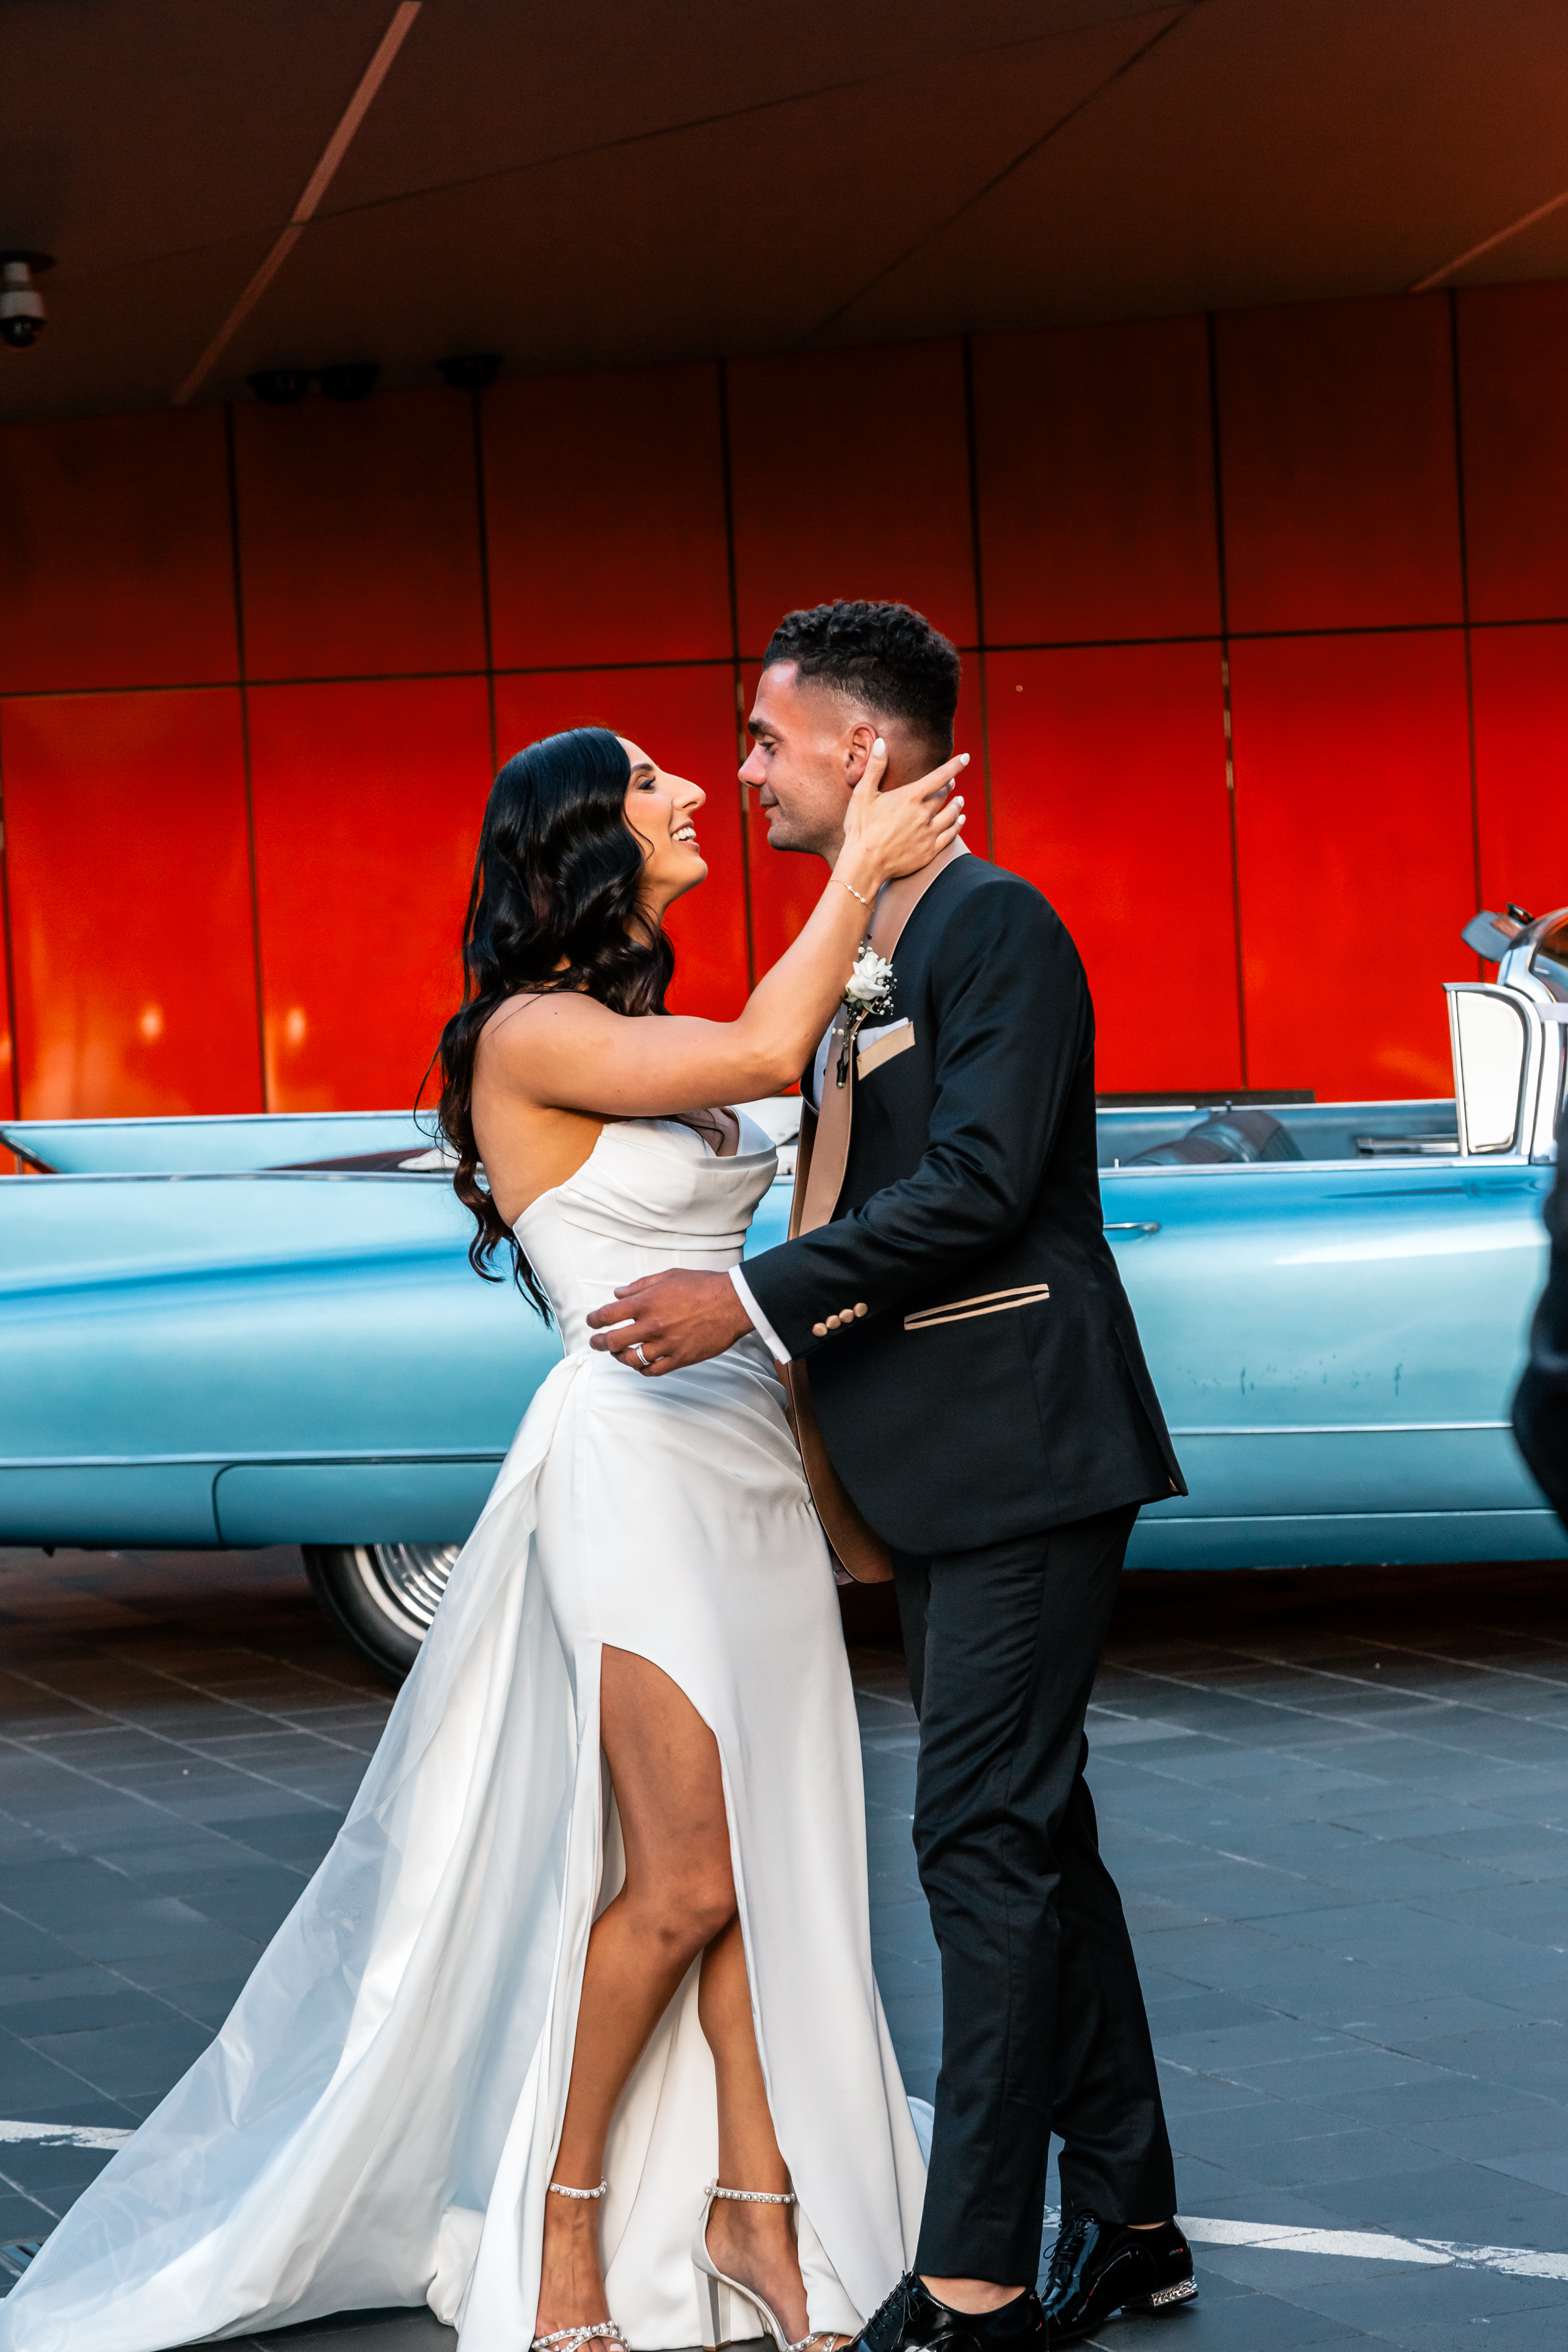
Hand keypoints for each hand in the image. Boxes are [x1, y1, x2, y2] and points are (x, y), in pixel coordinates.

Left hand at [586, 1269, 752, 1373]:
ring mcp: (666, 1345)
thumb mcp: (668, 1276)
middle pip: (613, 1341)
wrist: (732, 1303)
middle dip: (599, 1343)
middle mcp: (652, 1326)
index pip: (607, 1315)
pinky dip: (642, 1368)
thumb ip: (640, 1286)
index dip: (594, 1320)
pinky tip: (640, 1363)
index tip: (591, 1322)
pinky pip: (653, 1370)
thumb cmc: (703, 1286)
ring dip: (619, 1357)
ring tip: (618, 1353)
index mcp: (646, 1303)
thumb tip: (618, 1293)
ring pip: (631, 1359)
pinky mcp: (680, 1358)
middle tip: (596, 1342)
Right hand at [838, 737, 967, 889]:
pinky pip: (950, 835)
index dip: (954, 766)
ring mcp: (928, 833)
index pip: (939, 776)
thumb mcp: (863, 794)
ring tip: (959, 802)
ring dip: (957, 806)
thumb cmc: (860, 828)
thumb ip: (875, 767)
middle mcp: (923, 814)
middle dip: (948, 787)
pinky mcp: (930, 851)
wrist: (864, 864)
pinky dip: (957, 826)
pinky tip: (959, 821)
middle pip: (943, 796)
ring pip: (951, 815)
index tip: (965, 758)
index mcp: (910, 797)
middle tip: (951, 784)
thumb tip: (881, 742)